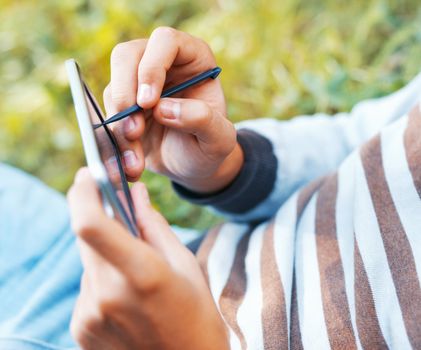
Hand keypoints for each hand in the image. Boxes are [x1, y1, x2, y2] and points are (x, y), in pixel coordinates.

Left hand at [67, 168, 228, 349]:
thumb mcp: (183, 264)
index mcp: (141, 275)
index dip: (82, 193)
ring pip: (88, 262)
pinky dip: (103, 279)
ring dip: (106, 255)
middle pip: (86, 237)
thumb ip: (153, 224)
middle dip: (102, 220)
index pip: (90, 225)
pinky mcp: (81, 328)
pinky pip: (87, 285)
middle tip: (123, 219)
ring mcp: (90, 315)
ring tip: (137, 273)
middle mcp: (107, 296)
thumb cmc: (195, 314)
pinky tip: (128, 296)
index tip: (88, 176)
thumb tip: (134, 192)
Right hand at [104, 27, 242, 192]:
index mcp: (193, 58)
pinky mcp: (124, 105)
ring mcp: (139, 83)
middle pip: (127, 55)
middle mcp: (163, 63)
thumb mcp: (219, 139)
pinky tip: (131, 161)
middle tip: (133, 129)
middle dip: (125, 93)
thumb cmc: (210, 146)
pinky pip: (108, 114)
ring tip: (136, 156)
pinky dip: (116, 139)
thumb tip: (163, 108)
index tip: (148, 103)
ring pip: (113, 88)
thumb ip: (202, 120)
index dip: (152, 67)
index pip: (165, 41)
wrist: (192, 166)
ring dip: (119, 124)